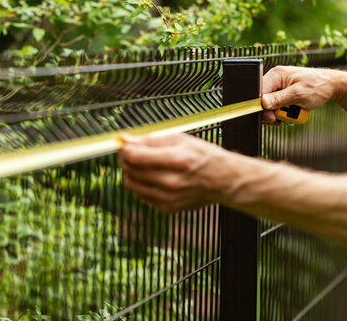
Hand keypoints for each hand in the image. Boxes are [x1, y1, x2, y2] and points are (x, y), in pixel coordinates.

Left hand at [117, 133, 235, 212]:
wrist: (223, 181)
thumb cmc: (203, 157)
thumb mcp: (180, 140)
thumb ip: (150, 140)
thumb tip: (124, 140)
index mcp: (176, 160)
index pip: (135, 156)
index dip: (123, 149)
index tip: (123, 144)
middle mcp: (171, 181)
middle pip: (131, 170)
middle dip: (126, 159)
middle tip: (132, 152)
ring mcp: (169, 197)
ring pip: (132, 184)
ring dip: (131, 173)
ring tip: (143, 165)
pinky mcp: (167, 208)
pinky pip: (141, 196)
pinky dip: (142, 186)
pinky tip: (153, 178)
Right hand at [261, 66, 336, 123]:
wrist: (332, 86)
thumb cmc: (318, 87)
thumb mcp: (298, 94)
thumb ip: (279, 99)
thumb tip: (263, 103)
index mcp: (276, 74)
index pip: (259, 92)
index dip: (261, 107)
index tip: (271, 117)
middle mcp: (275, 78)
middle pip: (262, 99)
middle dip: (270, 112)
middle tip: (280, 119)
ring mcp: (279, 85)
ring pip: (268, 104)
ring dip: (278, 113)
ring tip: (290, 115)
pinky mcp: (283, 92)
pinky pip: (276, 104)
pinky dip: (282, 112)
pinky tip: (290, 114)